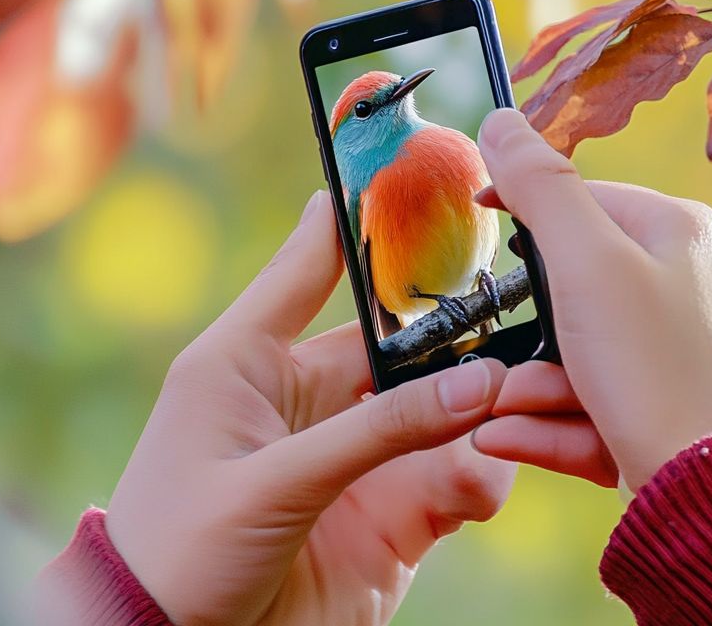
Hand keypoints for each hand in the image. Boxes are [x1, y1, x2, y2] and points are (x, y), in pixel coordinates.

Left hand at [104, 192, 515, 625]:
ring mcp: (353, 455)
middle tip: (530, 314)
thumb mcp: (271, 479)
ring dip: (484, 407)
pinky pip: (455, 477)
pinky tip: (482, 485)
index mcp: (255, 359)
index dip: (367, 216)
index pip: (318, 264)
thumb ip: (378, 429)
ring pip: (442, 407)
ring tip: (519, 409)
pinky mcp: (388, 514)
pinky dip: (482, 474)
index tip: (422, 160)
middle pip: (406, 341)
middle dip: (466, 331)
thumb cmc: (180, 551)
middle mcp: (312, 396)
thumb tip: (479, 378)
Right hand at [470, 109, 711, 491]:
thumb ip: (539, 187)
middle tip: (491, 364)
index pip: (584, 197)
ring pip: (579, 351)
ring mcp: (683, 350)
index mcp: (680, 233)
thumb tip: (500, 120)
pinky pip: (595, 400)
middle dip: (524, 328)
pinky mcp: (671, 407)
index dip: (521, 207)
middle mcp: (691, 283)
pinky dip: (550, 420)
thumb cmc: (654, 370)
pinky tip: (506, 438)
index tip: (474, 217)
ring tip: (497, 413)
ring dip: (528, 384)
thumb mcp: (585, 264)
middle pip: (574, 284)